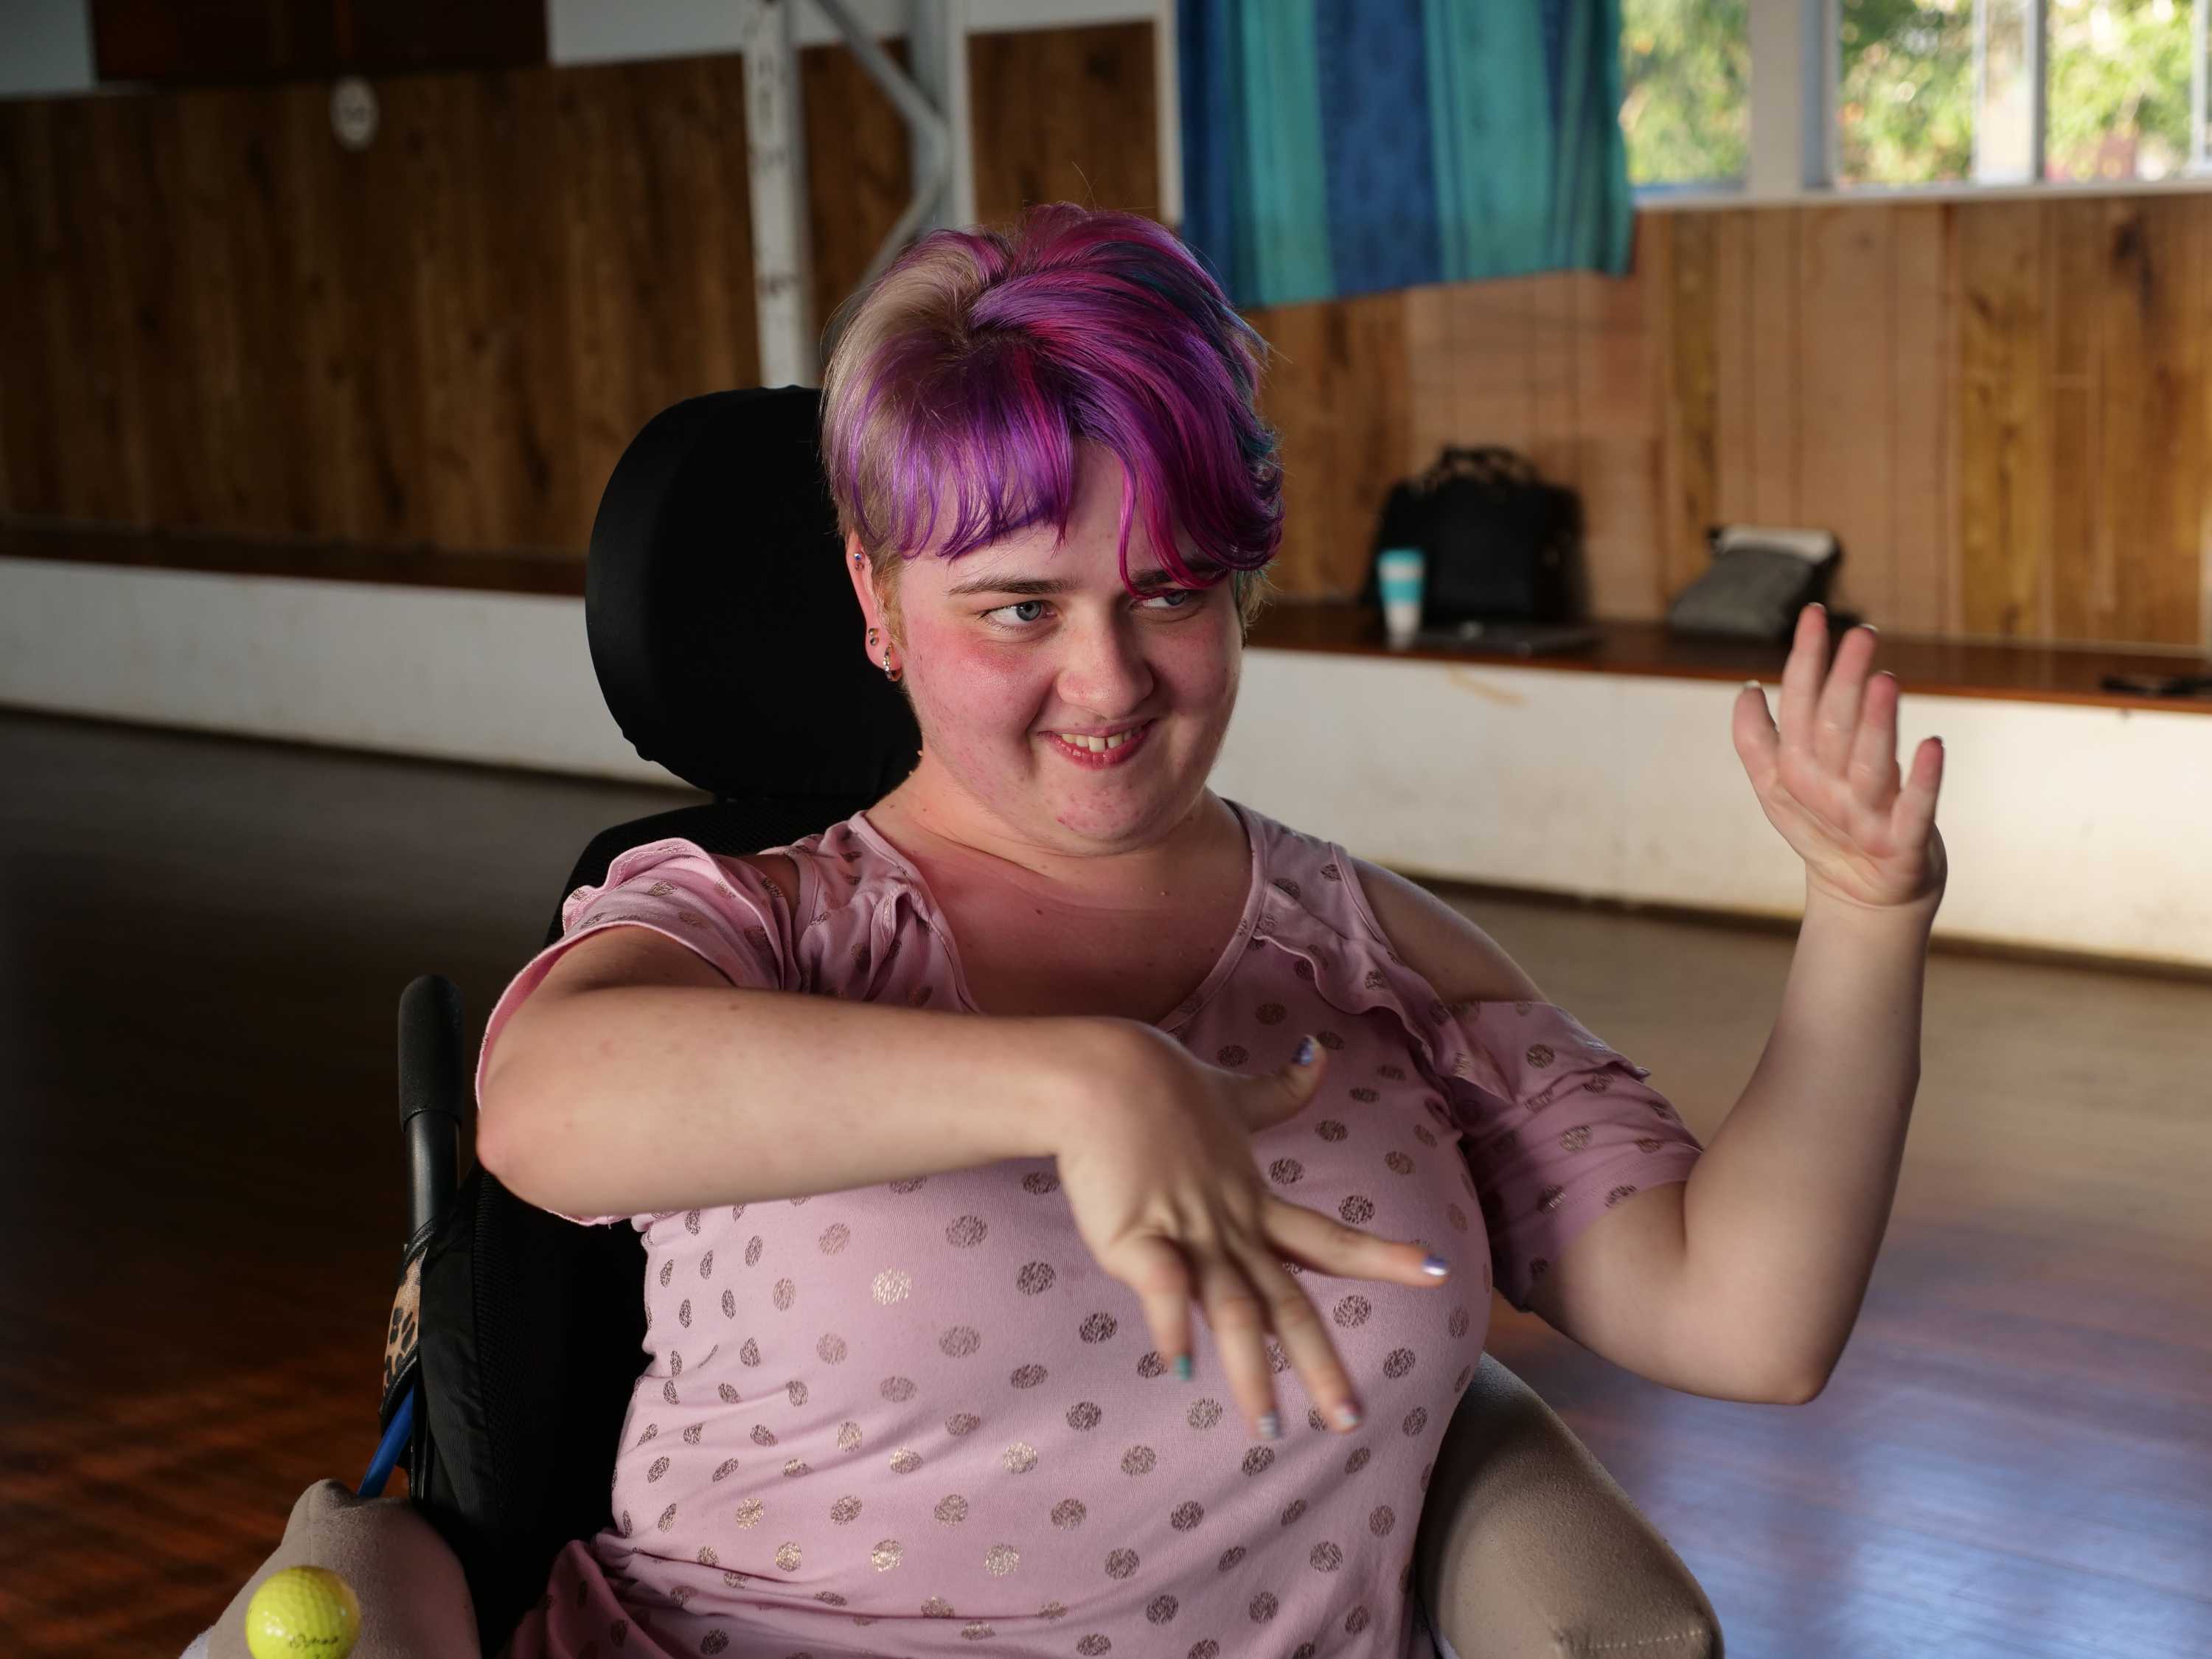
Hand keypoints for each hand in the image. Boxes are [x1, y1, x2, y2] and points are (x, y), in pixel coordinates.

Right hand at [1048, 1023, 1449, 1441]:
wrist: (1097, 1071)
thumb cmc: (1160, 1082)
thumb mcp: (1231, 1094)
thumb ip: (1279, 1091)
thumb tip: (1320, 1055)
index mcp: (1254, 1201)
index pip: (1329, 1237)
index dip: (1381, 1256)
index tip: (1435, 1272)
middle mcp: (1230, 1226)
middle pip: (1286, 1301)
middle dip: (1320, 1362)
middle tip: (1349, 1421)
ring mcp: (1185, 1233)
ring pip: (1231, 1310)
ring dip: (1251, 1371)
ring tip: (1270, 1426)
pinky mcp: (1134, 1235)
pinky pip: (1161, 1286)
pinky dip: (1172, 1325)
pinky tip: (1180, 1366)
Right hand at [1733, 603, 1947, 910]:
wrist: (1864, 901)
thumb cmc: (1826, 830)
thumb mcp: (1779, 790)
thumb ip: (1757, 742)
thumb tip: (1745, 690)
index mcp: (1794, 770)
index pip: (1799, 705)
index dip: (1806, 659)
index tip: (1816, 612)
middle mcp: (1825, 791)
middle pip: (1834, 728)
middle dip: (1845, 680)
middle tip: (1862, 633)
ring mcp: (1864, 819)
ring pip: (1870, 766)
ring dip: (1878, 725)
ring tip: (1886, 680)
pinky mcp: (1903, 845)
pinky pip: (1915, 811)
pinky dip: (1925, 782)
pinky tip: (1935, 745)